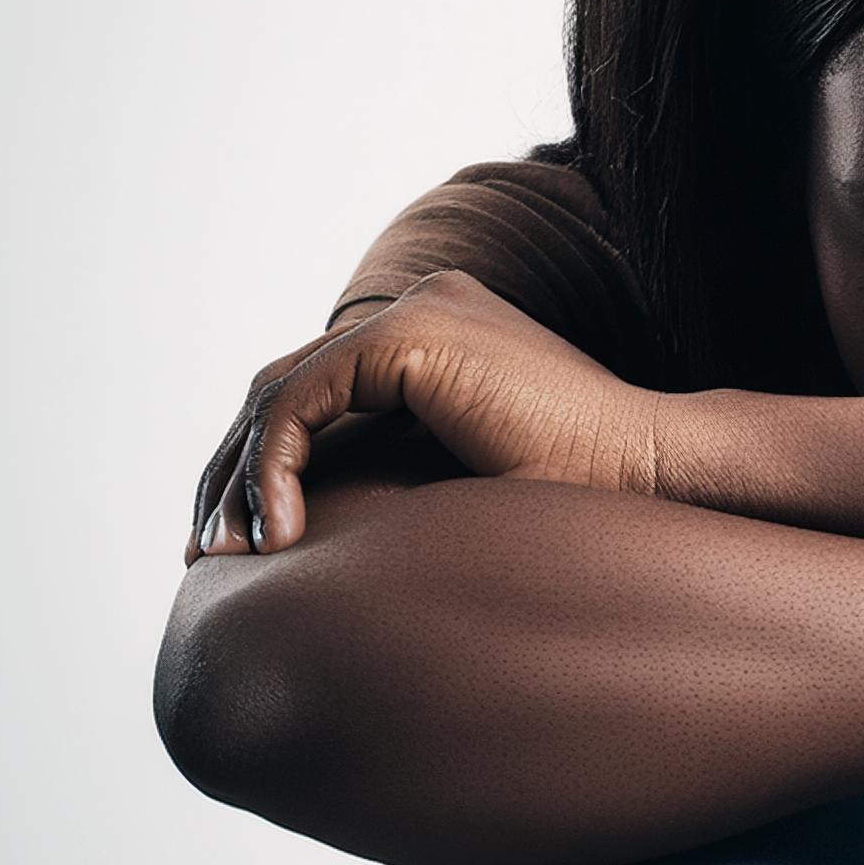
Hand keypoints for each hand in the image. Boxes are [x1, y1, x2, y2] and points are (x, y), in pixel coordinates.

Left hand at [185, 270, 659, 562]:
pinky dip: (273, 467)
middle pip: (285, 385)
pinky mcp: (416, 336)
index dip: (264, 466)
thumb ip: (397, 475)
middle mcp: (426, 308)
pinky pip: (302, 399)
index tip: (245, 543)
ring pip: (281, 392)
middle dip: (234, 472)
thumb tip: (309, 526)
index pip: (317, 390)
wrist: (653, 476)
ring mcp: (420, 315)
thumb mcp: (464, 487)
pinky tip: (281, 535)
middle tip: (210, 554)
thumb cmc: (583, 502)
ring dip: (243, 477)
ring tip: (233, 556)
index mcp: (441, 335)